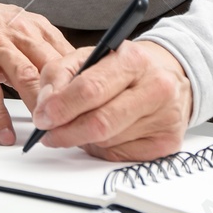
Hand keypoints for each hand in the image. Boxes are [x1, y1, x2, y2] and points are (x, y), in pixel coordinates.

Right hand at [0, 0, 75, 145]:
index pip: (69, 57)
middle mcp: (18, 32)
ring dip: (39, 107)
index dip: (83, 84)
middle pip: (53, 68)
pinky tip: (4, 133)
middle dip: (67, 99)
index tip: (93, 108)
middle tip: (77, 127)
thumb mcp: (17, 28)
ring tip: (47, 133)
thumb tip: (70, 80)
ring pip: (26, 78)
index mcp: (34, 27)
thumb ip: (40, 52)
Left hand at [31, 40, 192, 160]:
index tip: (43, 116)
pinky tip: (105, 134)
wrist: (169, 75)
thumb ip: (59, 74)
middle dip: (66, 132)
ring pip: (107, 142)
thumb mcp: (89, 56)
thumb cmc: (124, 67)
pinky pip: (120, 156)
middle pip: (100, 122)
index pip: (90, 89)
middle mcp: (155, 88)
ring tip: (81, 125)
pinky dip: (103, 148)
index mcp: (133, 60)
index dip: (61, 107)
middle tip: (48, 134)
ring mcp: (165, 118)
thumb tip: (45, 106)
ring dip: (84, 139)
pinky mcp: (167, 143)